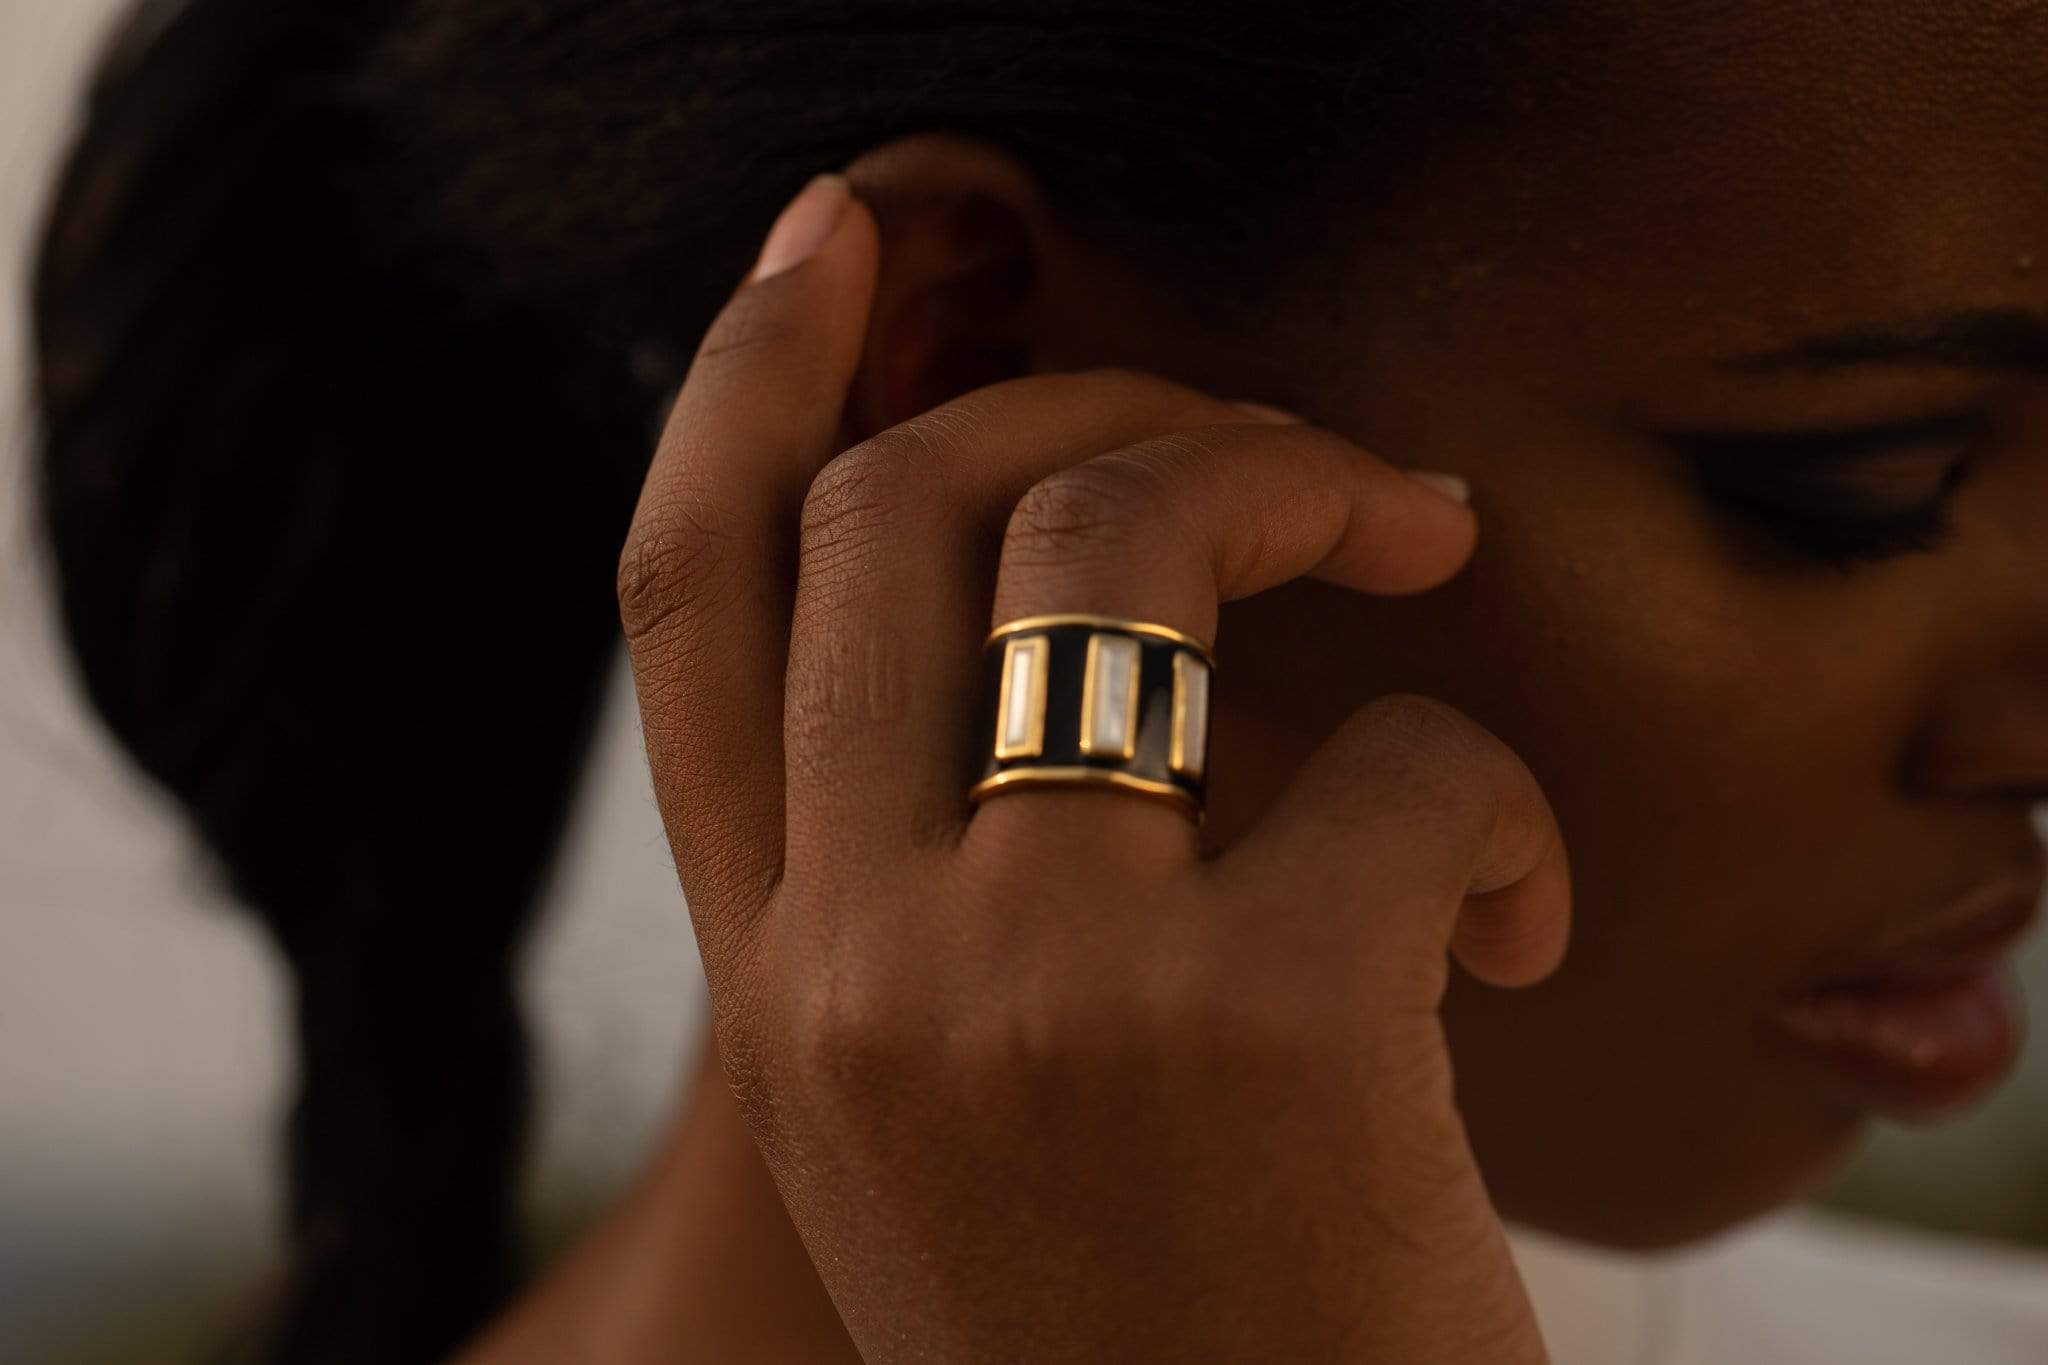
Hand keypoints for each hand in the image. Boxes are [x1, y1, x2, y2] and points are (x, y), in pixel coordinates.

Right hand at [618, 173, 1571, 1362]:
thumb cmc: (1151, 1340)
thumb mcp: (963, 1119)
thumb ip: (942, 892)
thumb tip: (1065, 634)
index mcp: (784, 995)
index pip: (684, 606)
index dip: (746, 379)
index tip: (836, 238)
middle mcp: (865, 970)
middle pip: (911, 503)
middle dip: (1107, 389)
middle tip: (1270, 442)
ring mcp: (1039, 989)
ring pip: (1123, 538)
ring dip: (1298, 477)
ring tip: (1416, 547)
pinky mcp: (1263, 1024)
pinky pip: (1413, 761)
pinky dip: (1508, 811)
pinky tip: (1522, 937)